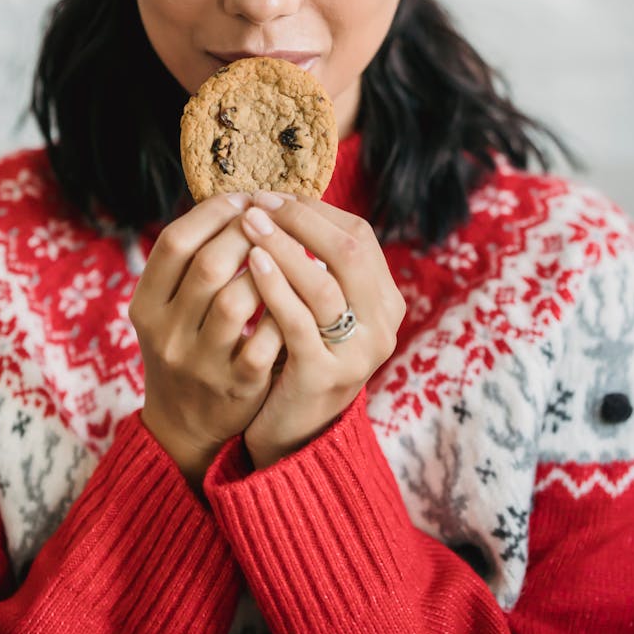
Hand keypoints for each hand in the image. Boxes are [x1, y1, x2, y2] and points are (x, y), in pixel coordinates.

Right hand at [129, 193, 283, 487]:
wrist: (185, 425)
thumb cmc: (187, 344)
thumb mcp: (169, 307)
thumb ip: (191, 261)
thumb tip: (238, 198)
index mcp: (146, 305)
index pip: (174, 242)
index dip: (211, 214)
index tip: (242, 200)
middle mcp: (166, 333)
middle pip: (208, 265)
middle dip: (247, 234)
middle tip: (272, 220)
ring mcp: (200, 362)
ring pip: (237, 300)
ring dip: (268, 270)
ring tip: (286, 254)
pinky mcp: (236, 386)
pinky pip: (265, 340)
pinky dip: (284, 312)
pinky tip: (297, 297)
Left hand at [239, 194, 405, 469]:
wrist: (292, 437)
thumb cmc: (296, 358)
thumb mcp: (317, 310)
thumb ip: (313, 265)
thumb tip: (280, 200)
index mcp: (385, 302)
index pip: (359, 236)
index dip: (314, 212)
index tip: (272, 197)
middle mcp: (382, 326)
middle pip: (349, 253)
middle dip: (300, 221)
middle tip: (258, 203)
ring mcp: (357, 354)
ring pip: (324, 284)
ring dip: (284, 247)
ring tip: (249, 223)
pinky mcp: (325, 377)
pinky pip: (299, 321)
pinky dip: (275, 286)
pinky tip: (251, 263)